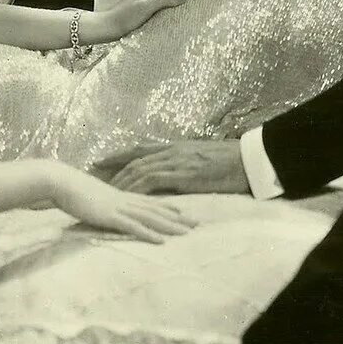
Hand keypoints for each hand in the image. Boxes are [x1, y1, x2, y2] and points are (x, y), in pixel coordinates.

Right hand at [46, 162, 195, 241]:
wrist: (59, 181)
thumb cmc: (70, 189)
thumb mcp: (90, 196)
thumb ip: (101, 202)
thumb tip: (104, 208)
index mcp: (120, 195)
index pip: (150, 201)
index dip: (168, 206)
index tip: (185, 212)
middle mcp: (124, 200)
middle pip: (156, 209)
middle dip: (178, 218)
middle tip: (197, 224)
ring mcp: (119, 207)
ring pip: (150, 217)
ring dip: (170, 226)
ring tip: (187, 233)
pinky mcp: (110, 216)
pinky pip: (133, 226)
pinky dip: (149, 233)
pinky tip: (161, 241)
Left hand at [96, 140, 249, 194]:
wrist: (247, 160)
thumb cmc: (231, 161)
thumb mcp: (203, 158)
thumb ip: (186, 164)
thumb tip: (176, 174)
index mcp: (176, 147)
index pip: (141, 149)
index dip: (120, 155)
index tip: (103, 160)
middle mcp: (171, 151)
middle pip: (135, 159)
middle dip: (114, 167)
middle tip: (95, 175)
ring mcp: (176, 161)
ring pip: (140, 169)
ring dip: (122, 181)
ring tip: (107, 191)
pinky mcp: (181, 174)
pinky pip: (153, 180)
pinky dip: (137, 188)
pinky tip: (127, 196)